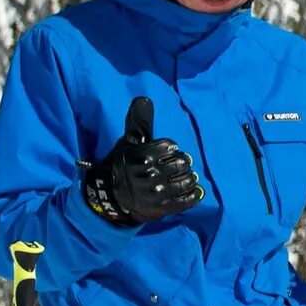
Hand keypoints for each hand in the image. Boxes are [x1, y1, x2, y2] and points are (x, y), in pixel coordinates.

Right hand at [83, 97, 202, 225]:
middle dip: (183, 162)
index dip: (172, 148)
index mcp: (142, 156)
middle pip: (181, 164)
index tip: (169, 151)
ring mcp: (157, 193)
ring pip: (186, 182)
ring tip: (187, 176)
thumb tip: (143, 99)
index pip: (170, 147)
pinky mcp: (162, 207)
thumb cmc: (125, 163)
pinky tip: (194, 190)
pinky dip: (194, 195)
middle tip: (181, 164)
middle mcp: (149, 174)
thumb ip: (139, 122)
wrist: (112, 195)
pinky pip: (186, 200)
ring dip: (190, 178)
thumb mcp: (129, 142)